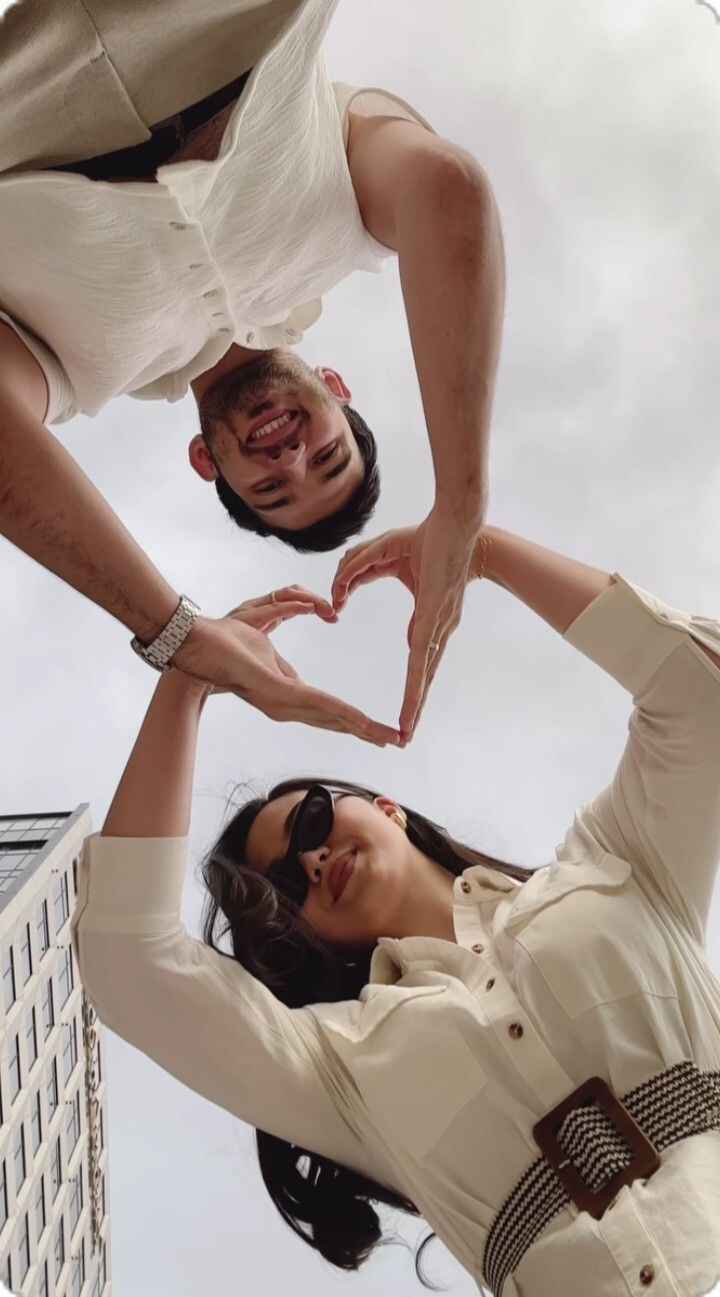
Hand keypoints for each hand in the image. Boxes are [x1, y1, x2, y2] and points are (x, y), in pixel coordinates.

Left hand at [172, 585, 400, 747]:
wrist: (193, 643)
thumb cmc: (224, 635)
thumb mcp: (267, 618)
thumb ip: (291, 612)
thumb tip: (315, 607)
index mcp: (285, 692)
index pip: (326, 709)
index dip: (352, 718)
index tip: (377, 728)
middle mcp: (284, 704)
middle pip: (333, 720)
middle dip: (365, 730)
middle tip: (394, 740)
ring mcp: (281, 703)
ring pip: (331, 718)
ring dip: (361, 728)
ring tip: (388, 737)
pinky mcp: (277, 695)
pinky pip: (318, 705)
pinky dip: (343, 715)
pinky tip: (361, 722)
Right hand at [331, 508, 477, 740]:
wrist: (456, 520)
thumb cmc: (428, 537)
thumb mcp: (384, 556)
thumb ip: (360, 571)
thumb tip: (341, 589)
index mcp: (430, 618)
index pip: (420, 659)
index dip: (414, 684)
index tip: (407, 709)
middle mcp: (438, 627)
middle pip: (424, 675)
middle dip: (414, 706)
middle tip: (405, 735)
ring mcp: (438, 625)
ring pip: (424, 674)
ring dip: (415, 705)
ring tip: (405, 732)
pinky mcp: (435, 619)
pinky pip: (422, 658)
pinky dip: (417, 684)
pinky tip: (413, 706)